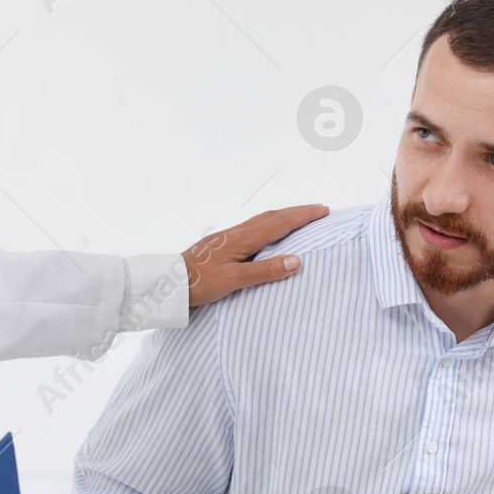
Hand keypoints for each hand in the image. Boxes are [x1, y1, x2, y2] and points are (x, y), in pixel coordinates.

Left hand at [183, 205, 328, 307]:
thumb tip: (297, 260)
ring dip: (284, 216)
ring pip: (262, 220)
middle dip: (297, 212)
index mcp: (243, 239)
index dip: (303, 216)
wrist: (169, 283)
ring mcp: (228, 237)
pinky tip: (268, 233)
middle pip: (273, 216)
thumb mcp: (234, 280)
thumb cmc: (199, 283)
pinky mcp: (222, 243)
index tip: (323, 211)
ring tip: (299, 218)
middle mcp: (237, 233)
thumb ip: (265, 270)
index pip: (280, 223)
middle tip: (318, 210)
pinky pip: (253, 227)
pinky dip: (269, 224)